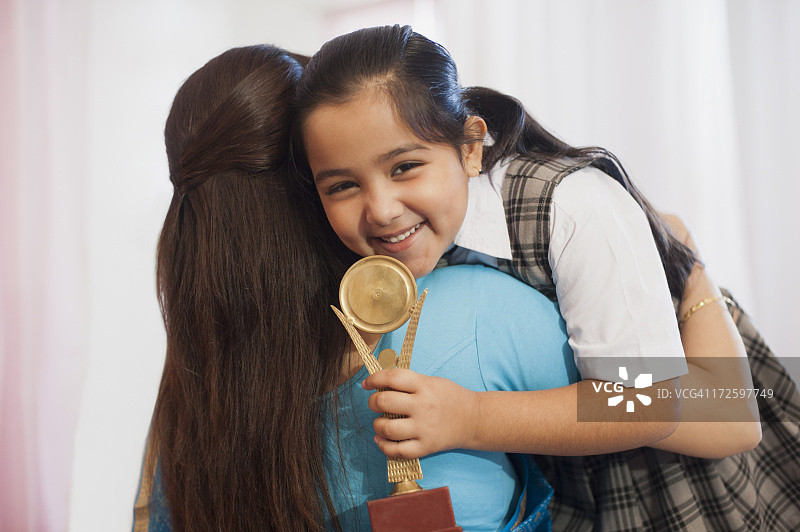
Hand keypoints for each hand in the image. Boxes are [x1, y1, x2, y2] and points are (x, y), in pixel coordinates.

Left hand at [362, 369, 479, 459]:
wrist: (474, 419)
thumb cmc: (450, 397)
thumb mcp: (431, 381)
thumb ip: (408, 382)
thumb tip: (379, 384)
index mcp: (424, 386)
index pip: (392, 378)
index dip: (374, 379)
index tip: (367, 383)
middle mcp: (423, 406)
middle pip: (384, 402)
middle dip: (373, 402)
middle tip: (375, 403)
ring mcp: (424, 428)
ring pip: (387, 428)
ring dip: (377, 425)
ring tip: (380, 422)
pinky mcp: (425, 447)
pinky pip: (397, 451)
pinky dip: (383, 446)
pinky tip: (381, 439)